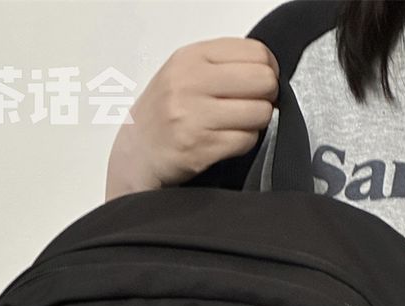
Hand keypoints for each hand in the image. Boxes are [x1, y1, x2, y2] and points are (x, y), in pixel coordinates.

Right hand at [105, 37, 279, 200]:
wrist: (136, 154)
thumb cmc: (164, 114)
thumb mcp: (184, 73)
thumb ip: (222, 64)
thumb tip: (269, 70)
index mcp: (190, 58)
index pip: (256, 53)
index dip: (267, 69)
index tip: (260, 83)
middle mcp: (190, 83)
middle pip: (263, 81)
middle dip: (266, 96)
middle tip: (253, 105)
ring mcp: (194, 116)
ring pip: (259, 112)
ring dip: (256, 123)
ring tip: (236, 125)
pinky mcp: (200, 147)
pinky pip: (247, 140)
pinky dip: (244, 143)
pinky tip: (226, 141)